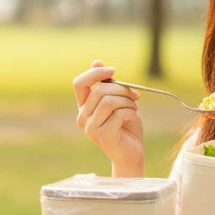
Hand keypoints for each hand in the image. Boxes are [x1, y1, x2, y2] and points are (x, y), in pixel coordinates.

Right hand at [72, 60, 144, 176]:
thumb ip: (108, 84)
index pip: (79, 83)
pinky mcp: (102, 135)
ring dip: (128, 101)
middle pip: (99, 90)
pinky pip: (118, 113)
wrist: (132, 154)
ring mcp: (90, 128)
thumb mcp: (118, 101)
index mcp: (83, 107)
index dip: (95, 73)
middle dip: (122, 89)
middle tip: (134, 96)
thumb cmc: (126, 127)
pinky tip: (134, 116)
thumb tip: (95, 61)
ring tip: (135, 108)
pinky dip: (131, 111)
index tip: (113, 71)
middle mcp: (82, 117)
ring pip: (109, 101)